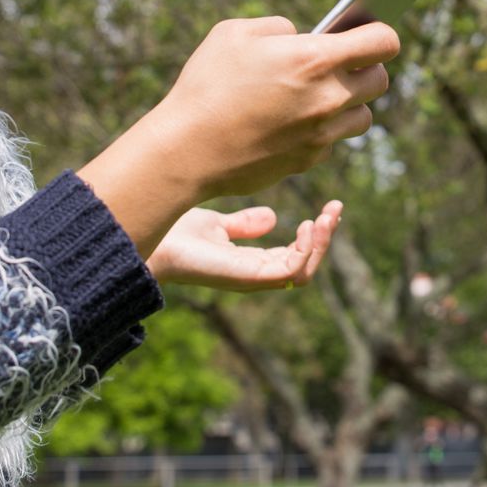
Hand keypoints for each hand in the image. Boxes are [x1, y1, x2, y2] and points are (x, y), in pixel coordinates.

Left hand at [147, 200, 343, 291]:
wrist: (152, 241)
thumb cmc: (175, 236)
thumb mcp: (216, 224)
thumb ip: (243, 224)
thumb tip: (273, 218)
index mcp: (250, 263)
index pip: (293, 256)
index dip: (314, 235)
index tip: (327, 209)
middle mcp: (255, 274)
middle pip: (304, 264)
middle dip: (324, 238)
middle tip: (335, 209)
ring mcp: (253, 278)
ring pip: (303, 271)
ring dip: (320, 244)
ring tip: (326, 217)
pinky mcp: (249, 277)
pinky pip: (291, 272)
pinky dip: (306, 251)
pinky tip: (308, 226)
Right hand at [152, 17, 399, 201]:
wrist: (187, 149)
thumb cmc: (206, 84)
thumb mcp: (234, 33)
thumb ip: (278, 28)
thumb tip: (300, 37)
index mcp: (315, 59)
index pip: (383, 42)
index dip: (380, 33)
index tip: (367, 32)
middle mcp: (328, 99)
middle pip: (380, 80)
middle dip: (366, 68)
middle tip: (341, 63)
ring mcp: (321, 135)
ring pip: (363, 117)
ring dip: (349, 103)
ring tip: (320, 94)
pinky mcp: (308, 161)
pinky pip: (331, 141)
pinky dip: (321, 130)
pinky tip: (293, 121)